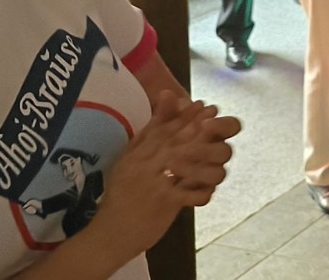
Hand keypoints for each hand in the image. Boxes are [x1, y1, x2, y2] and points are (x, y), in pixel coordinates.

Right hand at [85, 92, 235, 259]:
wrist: (111, 232)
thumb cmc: (122, 194)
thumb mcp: (130, 159)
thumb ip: (150, 132)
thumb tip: (167, 97)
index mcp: (138, 153)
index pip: (166, 129)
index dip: (188, 116)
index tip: (206, 106)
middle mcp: (146, 164)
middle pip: (178, 140)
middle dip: (202, 129)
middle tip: (218, 123)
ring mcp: (155, 183)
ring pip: (188, 165)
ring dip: (207, 163)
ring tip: (218, 166)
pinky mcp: (164, 203)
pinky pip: (189, 193)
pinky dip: (202, 192)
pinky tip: (207, 191)